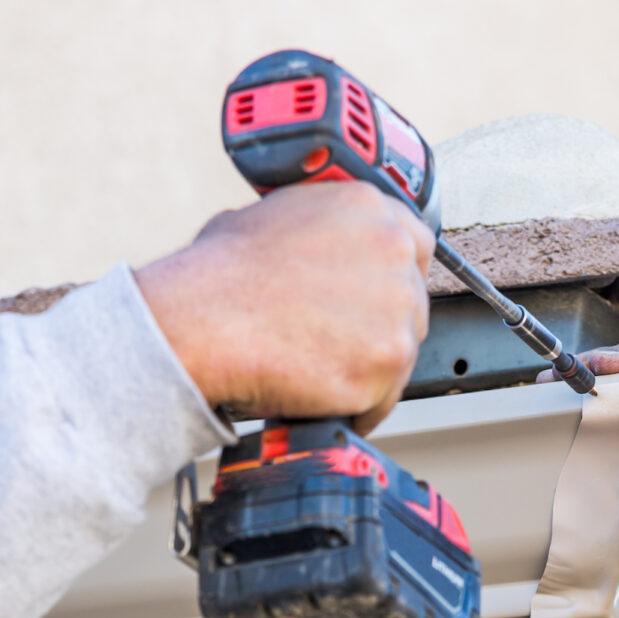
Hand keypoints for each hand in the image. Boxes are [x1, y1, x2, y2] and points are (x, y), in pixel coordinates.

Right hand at [135, 182, 434, 434]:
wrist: (201, 321)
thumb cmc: (220, 275)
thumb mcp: (273, 217)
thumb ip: (324, 230)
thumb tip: (325, 249)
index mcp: (370, 208)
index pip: (415, 246)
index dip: (394, 280)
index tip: (379, 301)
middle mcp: (394, 253)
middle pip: (412, 304)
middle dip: (381, 327)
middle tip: (340, 342)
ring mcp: (396, 310)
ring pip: (401, 353)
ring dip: (370, 368)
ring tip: (321, 370)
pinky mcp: (389, 362)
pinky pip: (385, 396)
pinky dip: (360, 405)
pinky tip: (325, 398)